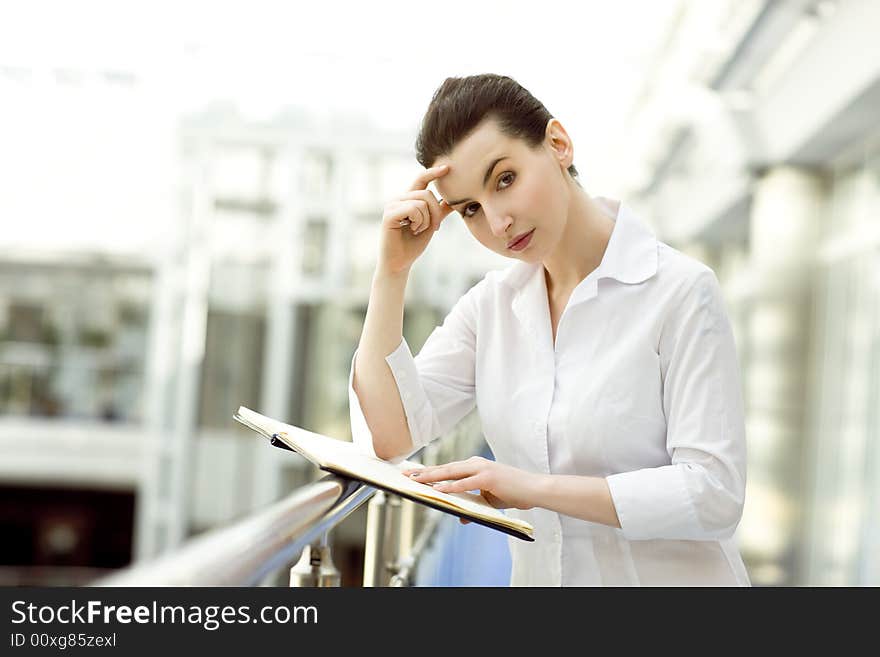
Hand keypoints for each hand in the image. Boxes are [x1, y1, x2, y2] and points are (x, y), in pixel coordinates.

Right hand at [377, 164, 453, 274]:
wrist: (400, 263)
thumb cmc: (413, 244)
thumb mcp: (431, 224)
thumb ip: (440, 210)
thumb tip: (456, 199)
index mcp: (408, 199)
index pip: (421, 179)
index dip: (433, 172)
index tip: (448, 167)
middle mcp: (398, 198)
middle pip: (427, 194)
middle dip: (436, 213)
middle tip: (434, 228)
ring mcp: (392, 205)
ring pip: (422, 203)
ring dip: (427, 221)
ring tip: (418, 231)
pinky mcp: (389, 214)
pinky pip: (413, 210)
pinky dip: (419, 223)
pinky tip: (412, 231)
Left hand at [402, 456, 536, 524]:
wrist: (533, 489)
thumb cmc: (513, 492)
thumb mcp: (489, 500)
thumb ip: (474, 506)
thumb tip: (461, 518)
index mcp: (474, 466)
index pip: (447, 468)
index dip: (429, 470)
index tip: (412, 472)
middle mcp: (475, 464)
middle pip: (444, 468)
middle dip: (423, 471)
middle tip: (405, 474)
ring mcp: (481, 469)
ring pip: (450, 472)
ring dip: (431, 477)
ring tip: (415, 480)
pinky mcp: (488, 478)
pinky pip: (464, 483)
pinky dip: (450, 486)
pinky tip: (437, 489)